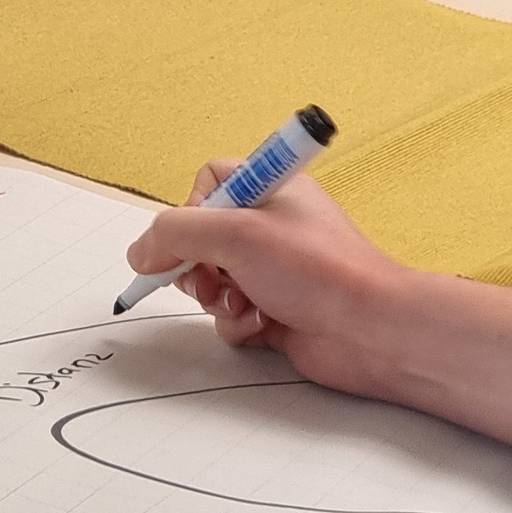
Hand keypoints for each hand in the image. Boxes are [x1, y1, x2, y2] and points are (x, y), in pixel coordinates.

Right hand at [122, 162, 511, 449]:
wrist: (371, 330)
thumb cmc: (319, 271)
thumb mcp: (235, 235)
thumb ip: (175, 235)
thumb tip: (141, 251)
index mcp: (271, 189)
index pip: (208, 182)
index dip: (191, 211)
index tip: (192, 238)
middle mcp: (272, 226)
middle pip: (201, 239)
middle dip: (197, 266)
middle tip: (213, 281)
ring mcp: (275, 270)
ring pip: (212, 282)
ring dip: (217, 299)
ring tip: (243, 305)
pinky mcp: (277, 310)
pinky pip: (232, 315)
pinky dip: (238, 324)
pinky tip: (263, 326)